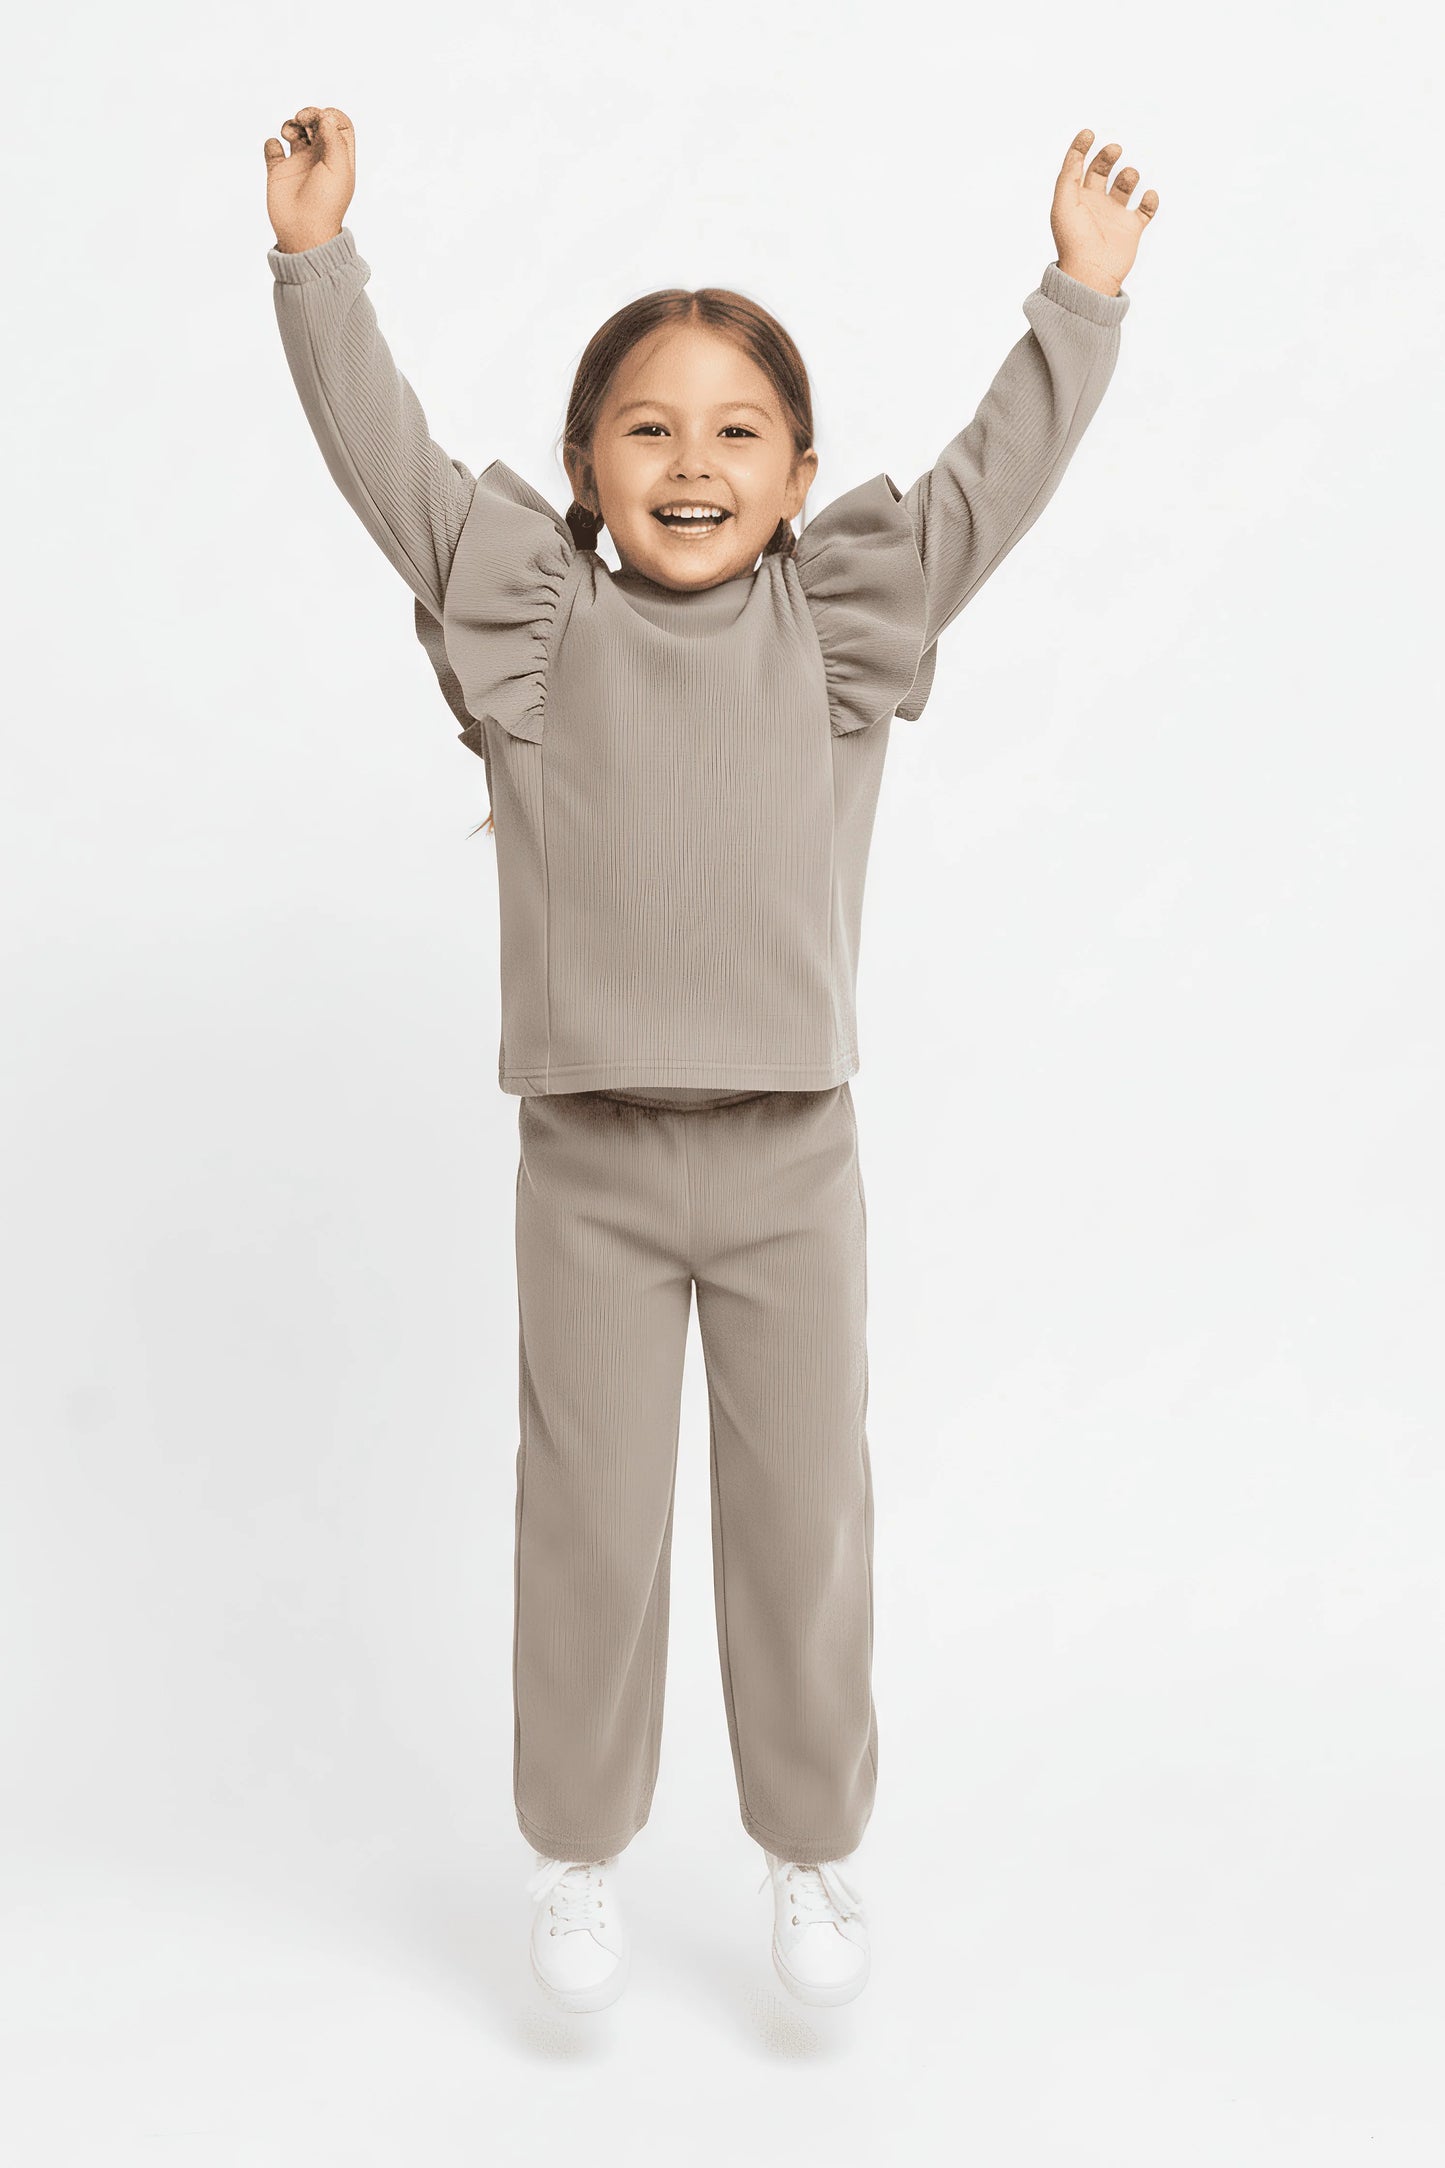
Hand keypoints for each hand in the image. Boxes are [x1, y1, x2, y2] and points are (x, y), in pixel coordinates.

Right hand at [263, 105, 355, 251]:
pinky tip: (277, 152)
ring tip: (289, 135)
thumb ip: (334, 140)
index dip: (330, 115)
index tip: (321, 121)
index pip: (338, 124)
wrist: (305, 231)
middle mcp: (319, 157)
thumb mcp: (339, 170)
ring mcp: (298, 163)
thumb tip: (325, 117)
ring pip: (294, 130)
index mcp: (337, 156)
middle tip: (302, 119)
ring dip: (290, 124)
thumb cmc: (326, 204)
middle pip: (315, 122)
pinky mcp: (279, 171)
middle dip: (309, 113)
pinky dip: (272, 144)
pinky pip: (272, 148)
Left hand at [1049, 129, 1157, 295]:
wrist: (1091, 273)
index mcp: (1076, 198)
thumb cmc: (1073, 240)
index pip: (1078, 166)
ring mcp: (1114, 215)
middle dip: (1108, 155)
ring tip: (1128, 178)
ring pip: (1125, 185)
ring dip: (1129, 175)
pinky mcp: (1131, 229)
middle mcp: (1095, 204)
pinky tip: (1148, 197)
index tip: (1089, 133)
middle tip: (1114, 150)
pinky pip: (1146, 209)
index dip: (1082, 147)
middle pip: (1102, 169)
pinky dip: (1151, 200)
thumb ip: (1069, 175)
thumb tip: (1077, 152)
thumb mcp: (1064, 203)